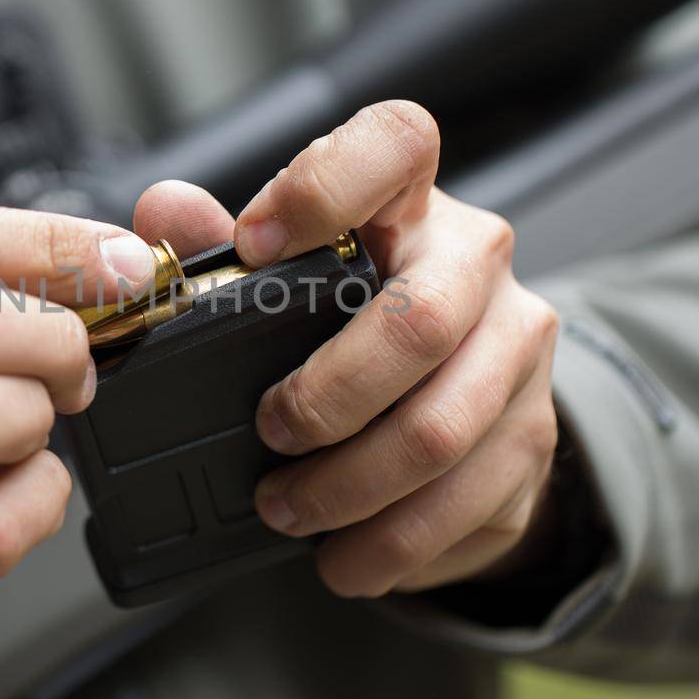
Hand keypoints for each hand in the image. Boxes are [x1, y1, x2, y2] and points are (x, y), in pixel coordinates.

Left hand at [135, 101, 559, 597]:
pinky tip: (344, 556)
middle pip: (419, 322)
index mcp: (410, 204)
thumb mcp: (291, 277)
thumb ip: (219, 246)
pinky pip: (465, 506)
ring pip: (441, 431)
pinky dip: (390, 545)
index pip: (396, 142)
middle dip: (328, 395)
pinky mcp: (535, 438)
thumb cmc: (359, 324)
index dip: (328, 185)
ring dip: (347, 488)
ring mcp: (519, 353)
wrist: (473, 400)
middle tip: (270, 432)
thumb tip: (163, 212)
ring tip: (287, 510)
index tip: (257, 243)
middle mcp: (478, 265)